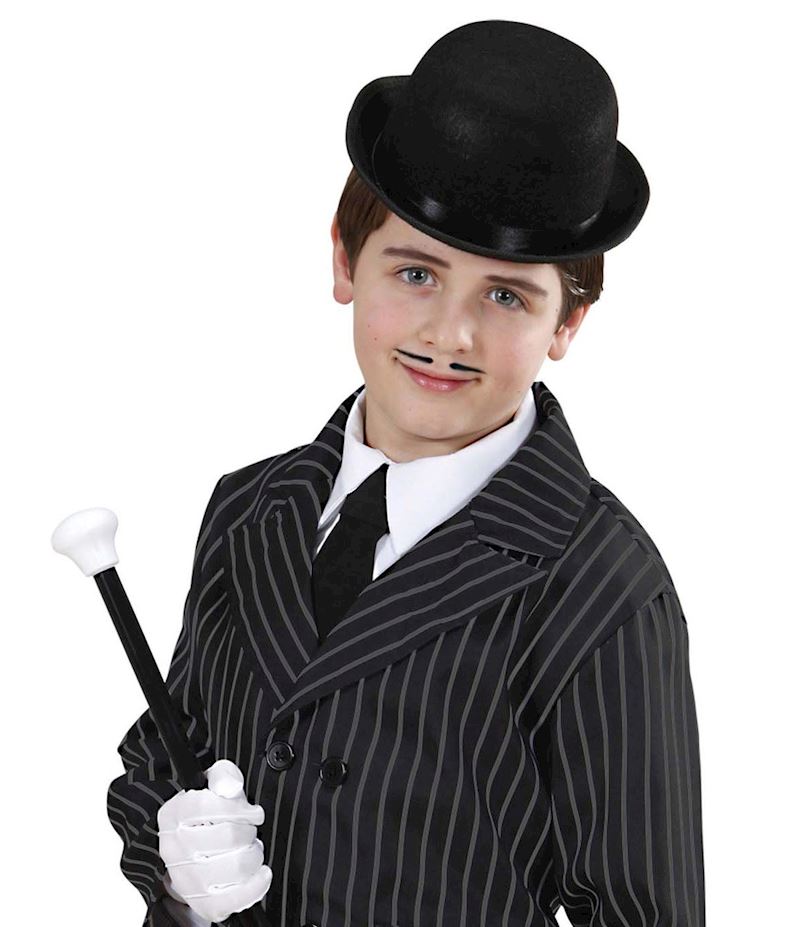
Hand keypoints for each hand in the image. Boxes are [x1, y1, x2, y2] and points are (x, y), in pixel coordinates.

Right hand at [157, 759, 271, 922]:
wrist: (195, 855)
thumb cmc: (209, 817)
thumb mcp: (213, 786)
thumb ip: (223, 777)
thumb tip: (229, 787)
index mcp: (174, 815)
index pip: (206, 806)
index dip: (238, 807)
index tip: (252, 811)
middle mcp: (175, 849)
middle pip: (229, 836)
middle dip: (249, 830)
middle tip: (248, 830)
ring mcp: (187, 879)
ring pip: (237, 866)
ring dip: (254, 854)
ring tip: (248, 849)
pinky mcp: (204, 904)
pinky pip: (236, 899)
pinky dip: (257, 884)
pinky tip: (260, 872)